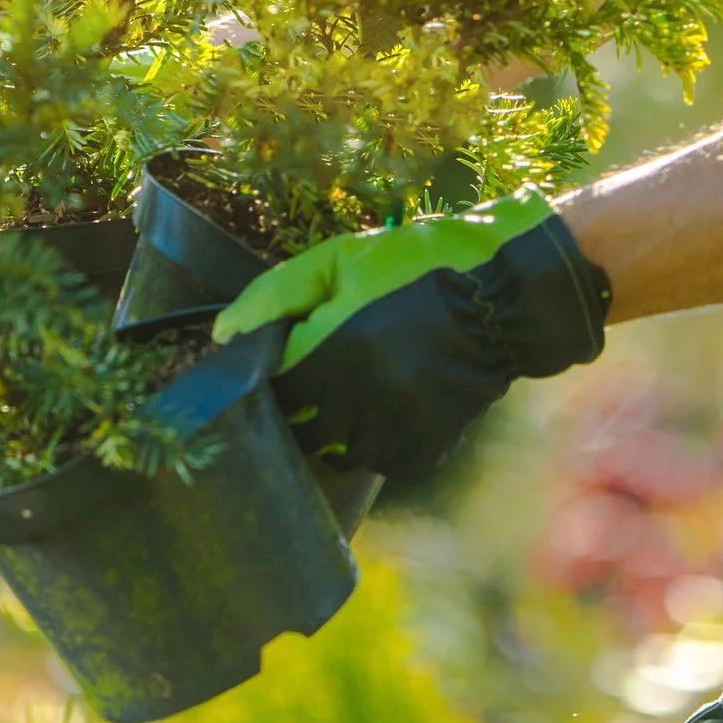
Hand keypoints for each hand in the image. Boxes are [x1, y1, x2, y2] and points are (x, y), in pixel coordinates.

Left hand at [222, 198, 610, 480]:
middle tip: (321, 372)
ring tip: (358, 384)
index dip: (274, 373)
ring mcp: (397, 427)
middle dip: (302, 403)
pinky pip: (379, 461)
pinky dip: (376, 440)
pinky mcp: (425, 447)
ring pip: (337, 451)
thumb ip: (274, 296)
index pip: (273, 387)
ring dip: (336, 426)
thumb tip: (222, 335)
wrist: (500, 295)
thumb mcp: (339, 260)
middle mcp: (365, 396)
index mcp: (337, 346)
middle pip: (300, 427)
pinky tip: (390, 401)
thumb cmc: (412, 267)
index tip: (287, 357)